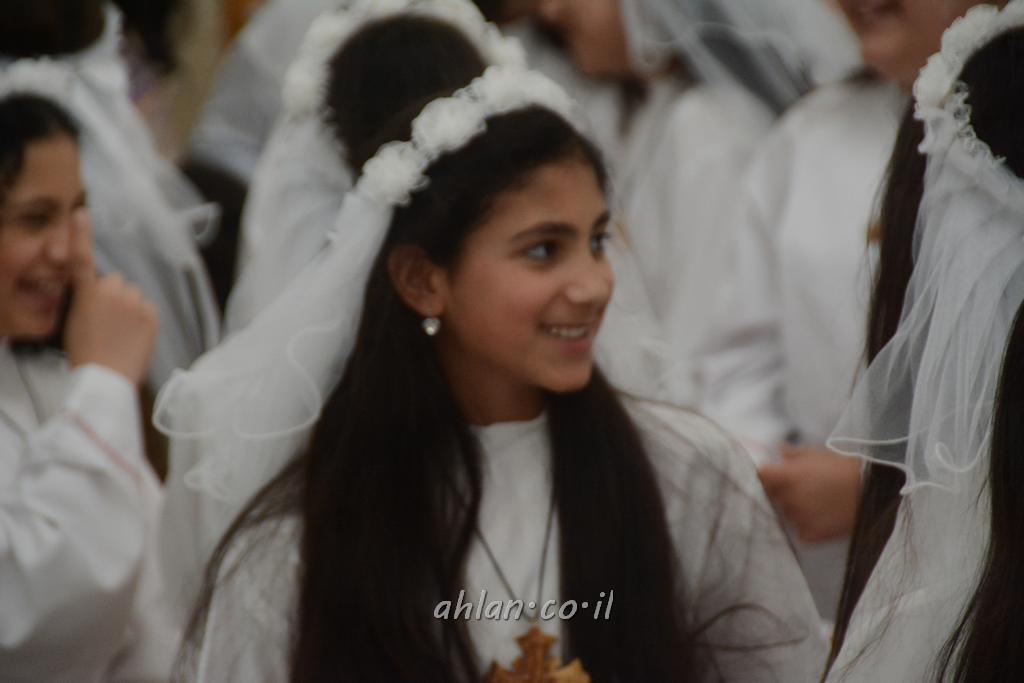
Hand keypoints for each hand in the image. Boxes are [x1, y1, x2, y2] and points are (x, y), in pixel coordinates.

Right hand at [63, 209, 157, 384]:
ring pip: (133, 294)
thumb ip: (87, 301)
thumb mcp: (73, 323)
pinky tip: (133, 336)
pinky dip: (142, 317)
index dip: (81, 234)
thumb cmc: (84, 355)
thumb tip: (100, 296)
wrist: (105, 377)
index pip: (82, 258)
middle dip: (113, 294)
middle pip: (115, 281)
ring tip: (120, 332)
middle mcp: (112, 291)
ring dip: (129, 305)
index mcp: (86, 293)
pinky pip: (147, 307)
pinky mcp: (151, 314)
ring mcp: (135, 302)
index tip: (82, 212)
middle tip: (107, 321)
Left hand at [758, 444, 860, 543]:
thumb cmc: (846, 468)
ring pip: (786, 516)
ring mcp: (801, 519)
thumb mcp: (817, 454)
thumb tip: (777, 452)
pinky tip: (821, 516)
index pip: (758, 478)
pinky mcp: (813, 535)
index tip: (768, 477)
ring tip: (816, 502)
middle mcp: (790, 499)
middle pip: (770, 498)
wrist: (875, 490)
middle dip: (779, 493)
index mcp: (788, 476)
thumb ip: (793, 454)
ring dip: (794, 510)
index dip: (761, 477)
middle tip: (798, 489)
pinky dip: (807, 527)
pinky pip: (800, 532)